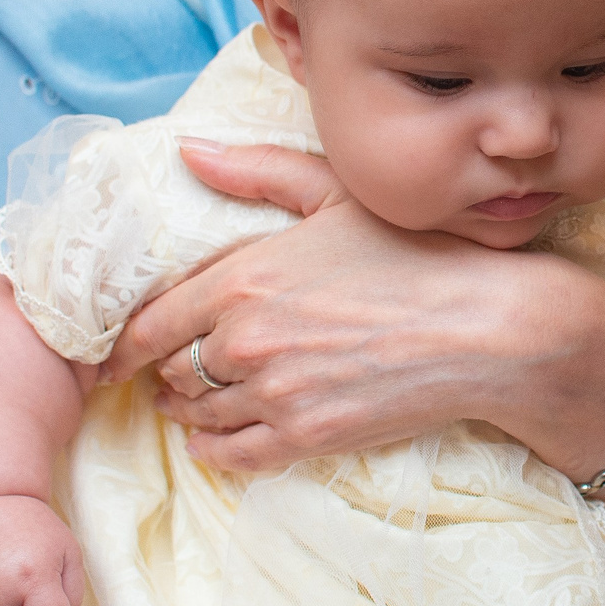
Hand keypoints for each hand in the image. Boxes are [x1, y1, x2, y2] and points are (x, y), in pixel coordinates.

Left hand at [103, 139, 586, 474]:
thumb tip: (188, 150)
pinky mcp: (305, 439)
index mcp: (244, 277)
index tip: (117, 348)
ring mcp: (274, 394)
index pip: (153, 320)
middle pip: (172, 368)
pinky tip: (216, 438)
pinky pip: (230, 455)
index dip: (127, 339)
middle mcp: (246, 340)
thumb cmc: (417, 254)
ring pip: (198, 413)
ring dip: (188, 408)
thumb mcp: (335, 195)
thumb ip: (256, 172)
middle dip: (167, 368)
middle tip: (166, 369)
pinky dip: (214, 449)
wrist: (488, 329)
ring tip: (191, 400)